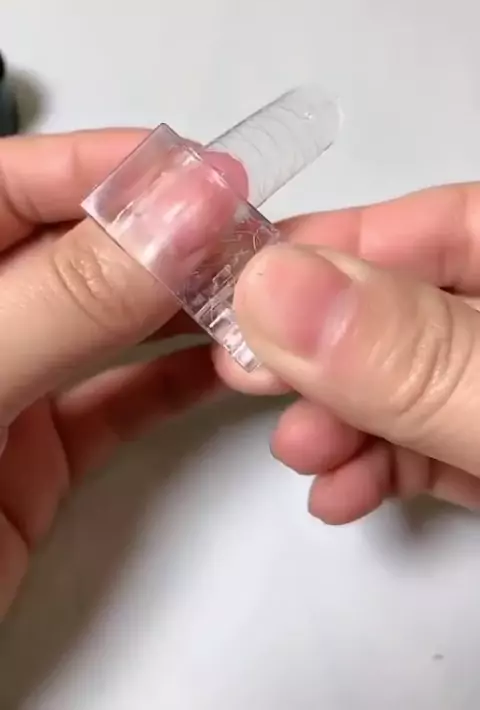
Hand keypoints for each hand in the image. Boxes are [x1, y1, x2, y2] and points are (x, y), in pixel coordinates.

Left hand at [0, 129, 215, 618]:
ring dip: (187, 313)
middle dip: (172, 240)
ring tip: (255, 303)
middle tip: (251, 240)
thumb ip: (71, 295)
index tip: (210, 176)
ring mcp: (9, 381)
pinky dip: (177, 384)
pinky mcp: (39, 450)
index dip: (122, 170)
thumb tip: (180, 213)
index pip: (24, 180)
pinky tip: (225, 366)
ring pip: (113, 325)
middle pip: (86, 249)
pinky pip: (121, 400)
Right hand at [216, 184, 479, 524]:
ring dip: (339, 414)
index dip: (337, 246)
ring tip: (300, 449)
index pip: (439, 222)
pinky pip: (429, 440)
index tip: (246, 283)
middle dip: (322, 345)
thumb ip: (410, 356)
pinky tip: (342, 490)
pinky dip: (378, 463)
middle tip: (248, 369)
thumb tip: (275, 290)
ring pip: (407, 379)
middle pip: (406, 305)